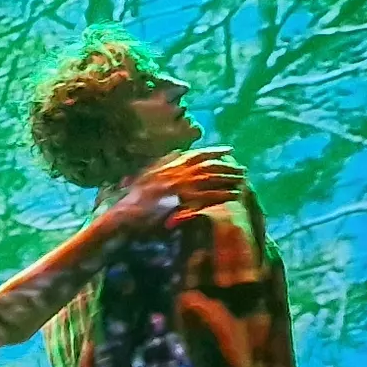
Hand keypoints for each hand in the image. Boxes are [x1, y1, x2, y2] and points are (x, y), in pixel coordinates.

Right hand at [114, 147, 245, 225]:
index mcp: (168, 165)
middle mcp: (175, 172)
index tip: (229, 150)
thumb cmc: (132, 201)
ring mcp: (179, 186)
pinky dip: (223, 194)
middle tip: (242, 168)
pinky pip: (208, 196)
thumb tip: (176, 153)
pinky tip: (234, 194)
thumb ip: (162, 164)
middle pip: (207, 165)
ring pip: (211, 178)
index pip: (196, 154)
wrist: (123, 216)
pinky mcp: (182, 201)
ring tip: (243, 179)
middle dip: (227, 165)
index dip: (214, 151)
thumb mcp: (145, 176)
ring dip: (229, 178)